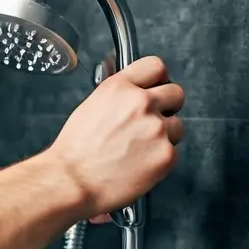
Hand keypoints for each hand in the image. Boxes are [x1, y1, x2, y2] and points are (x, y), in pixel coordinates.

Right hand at [45, 56, 184, 220]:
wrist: (71, 182)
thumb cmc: (74, 152)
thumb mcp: (90, 108)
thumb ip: (118, 98)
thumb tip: (132, 96)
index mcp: (119, 88)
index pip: (155, 67)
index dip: (159, 79)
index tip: (158, 87)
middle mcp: (140, 103)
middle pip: (176, 93)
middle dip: (168, 107)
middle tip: (153, 122)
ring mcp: (156, 128)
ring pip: (177, 126)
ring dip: (164, 136)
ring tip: (140, 150)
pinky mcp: (166, 154)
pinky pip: (173, 152)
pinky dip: (160, 160)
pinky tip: (139, 165)